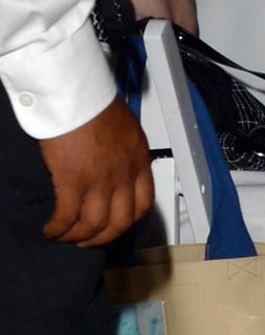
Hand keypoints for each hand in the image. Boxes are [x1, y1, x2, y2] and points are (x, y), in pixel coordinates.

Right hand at [39, 95, 153, 245]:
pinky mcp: (73, 181)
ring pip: (94, 224)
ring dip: (78, 236)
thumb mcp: (124, 127)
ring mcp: (100, 181)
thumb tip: (111, 162)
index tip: (117, 224)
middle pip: (120, 222)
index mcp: (138, 160)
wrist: (76, 94)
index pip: (143, 203)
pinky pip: (67, 216)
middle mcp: (124, 175)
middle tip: (88, 240)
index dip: (129, 220)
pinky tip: (51, 229)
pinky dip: (59, 228)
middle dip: (103, 237)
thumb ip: (123, 150)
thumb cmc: (95, 102)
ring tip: (65, 237)